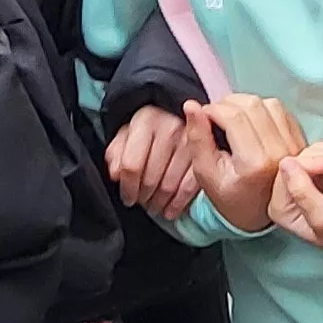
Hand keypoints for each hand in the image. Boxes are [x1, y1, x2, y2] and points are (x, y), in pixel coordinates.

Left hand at [105, 105, 199, 220]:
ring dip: (159, 202)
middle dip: (143, 197)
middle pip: (151, 178)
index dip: (127, 187)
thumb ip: (116, 152)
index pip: (132, 164)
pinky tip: (170, 210)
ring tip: (154, 206)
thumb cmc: (151, 128)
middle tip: (141, 202)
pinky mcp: (205, 154)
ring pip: (169, 185)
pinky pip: (189, 187)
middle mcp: (170, 129)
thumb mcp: (128, 133)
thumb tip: (116, 174)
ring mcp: (190, 142)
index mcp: (146, 121)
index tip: (127, 198)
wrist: (178, 113)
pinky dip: (178, 203)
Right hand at [183, 95, 309, 233]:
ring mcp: (293, 145)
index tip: (203, 116)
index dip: (213, 109)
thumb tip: (192, 106)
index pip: (234, 116)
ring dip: (246, 104)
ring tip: (232, 117)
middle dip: (228, 103)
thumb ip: (197, 139)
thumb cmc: (230, 196)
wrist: (259, 212)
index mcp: (255, 163)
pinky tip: (250, 121)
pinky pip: (281, 110)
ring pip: (268, 103)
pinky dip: (262, 109)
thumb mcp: (206, 173)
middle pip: (252, 105)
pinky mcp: (300, 140)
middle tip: (215, 115)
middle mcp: (279, 152)